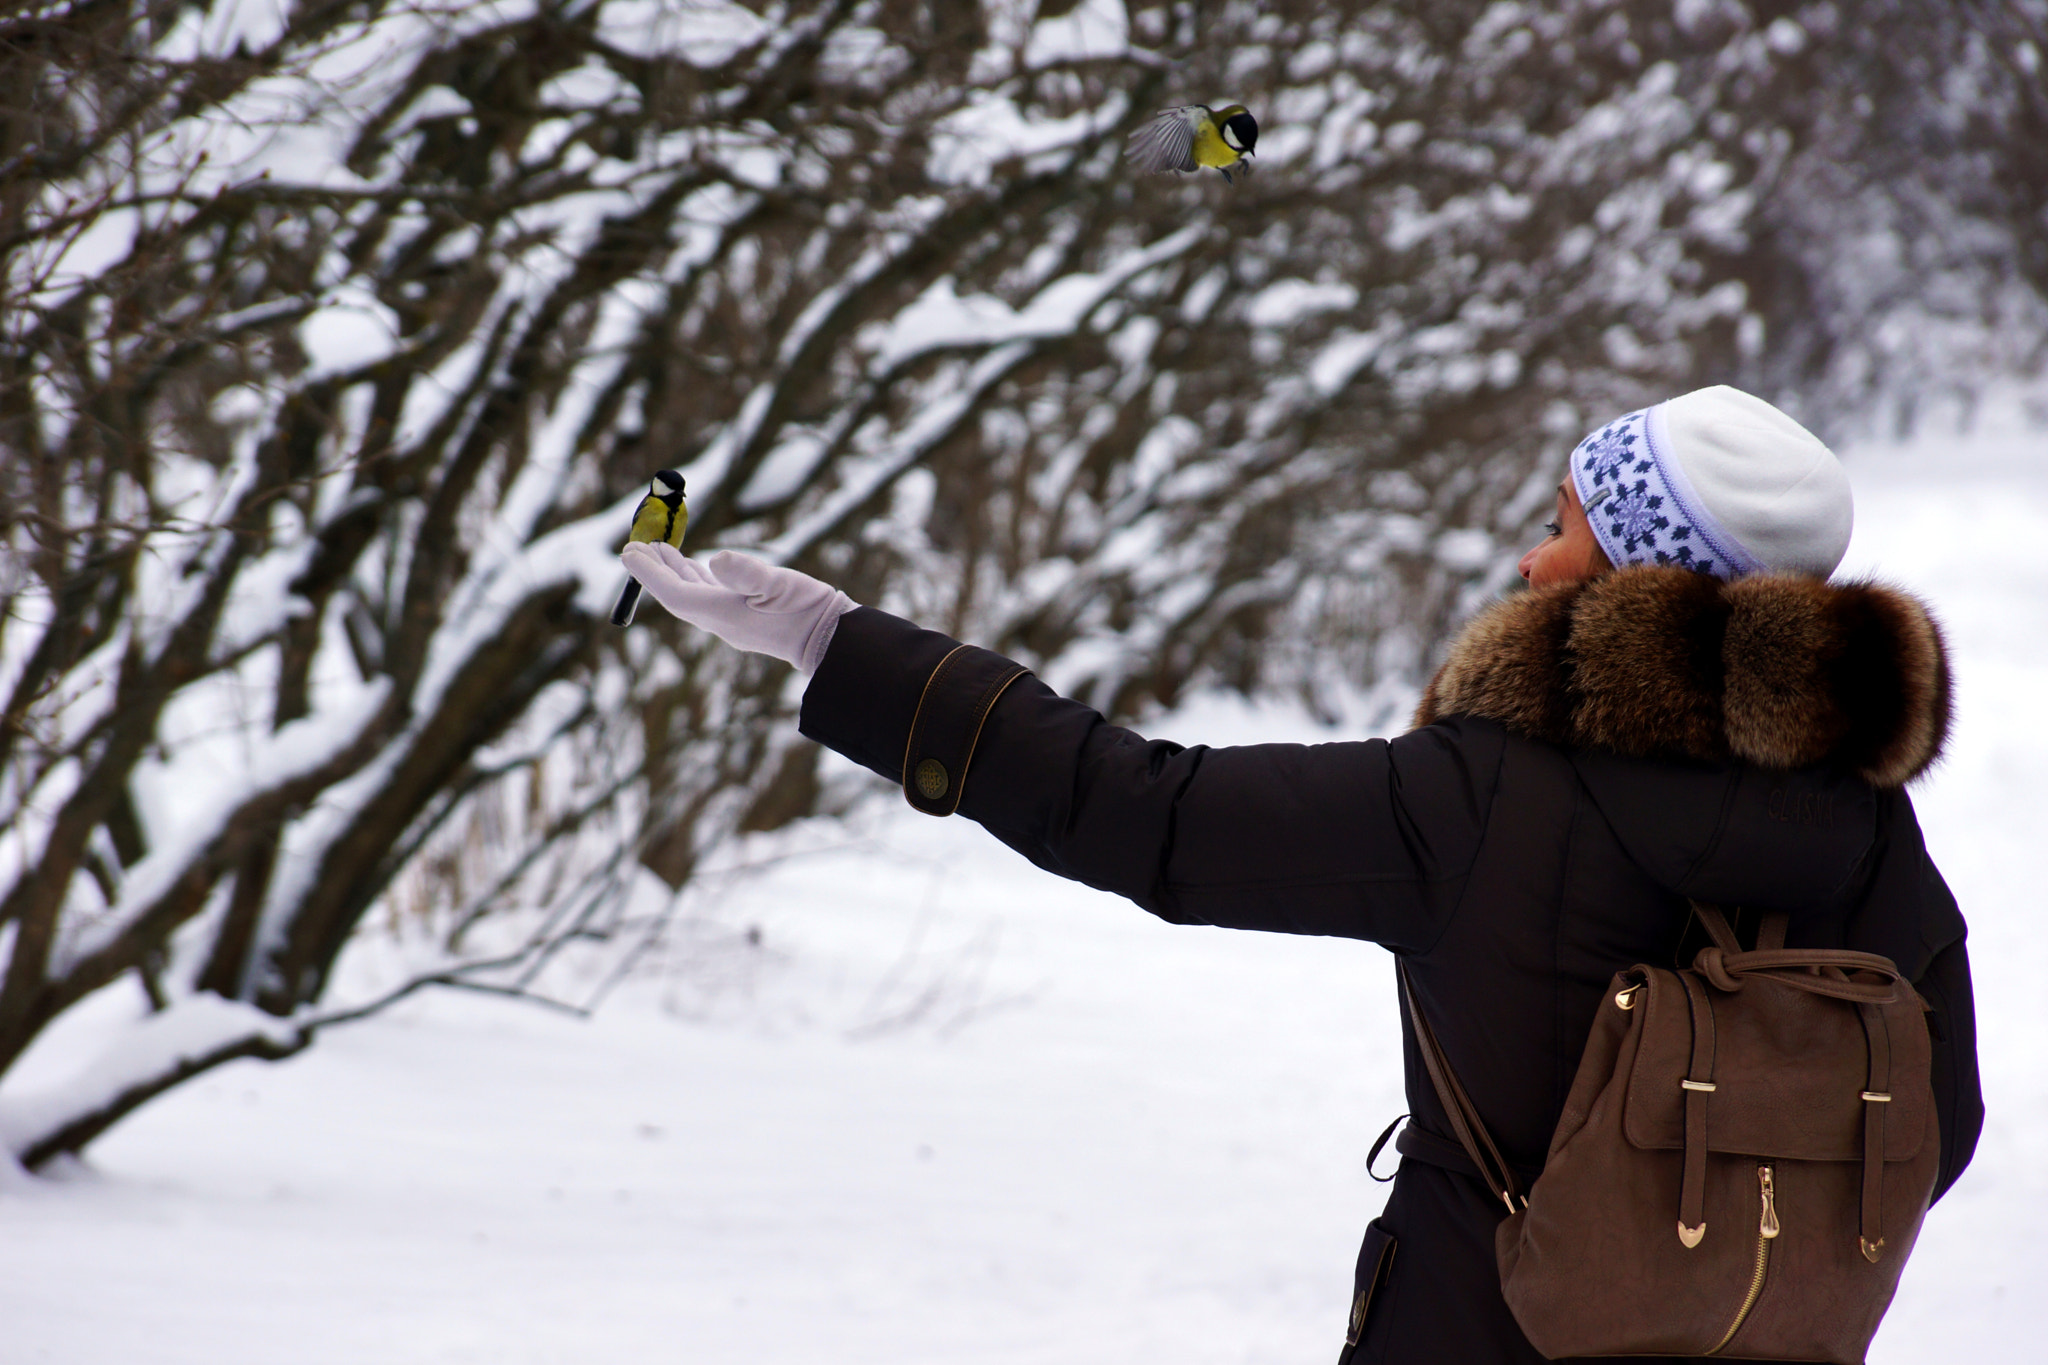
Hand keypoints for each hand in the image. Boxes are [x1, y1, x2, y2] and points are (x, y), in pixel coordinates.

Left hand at [619, 544, 855, 674]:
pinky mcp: (745, 617)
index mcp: (721, 612)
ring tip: (658, 550)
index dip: (648, 573)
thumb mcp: (778, 584)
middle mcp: (720, 619)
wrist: (831, 638)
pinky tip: (699, 567)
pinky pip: (710, 596)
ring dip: (673, 572)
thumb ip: (747, 572)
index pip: (673, 592)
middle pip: (676, 594)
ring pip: (692, 594)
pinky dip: (696, 578)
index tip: (628, 552)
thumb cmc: (806, 609)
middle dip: (654, 572)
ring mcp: (732, 620)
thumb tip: (715, 559)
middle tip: (635, 547)